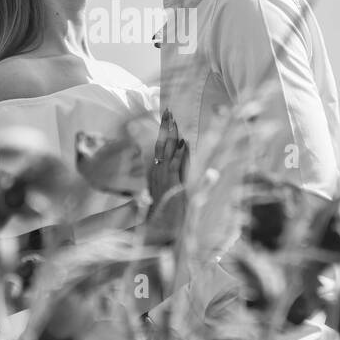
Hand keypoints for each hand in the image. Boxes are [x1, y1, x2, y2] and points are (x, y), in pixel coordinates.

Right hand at [146, 109, 187, 236]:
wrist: (161, 228)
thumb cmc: (166, 210)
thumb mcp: (170, 188)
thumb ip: (176, 172)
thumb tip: (183, 153)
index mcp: (156, 171)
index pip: (159, 146)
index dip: (163, 131)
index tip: (167, 117)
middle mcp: (156, 171)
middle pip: (160, 144)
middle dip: (165, 127)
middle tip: (169, 111)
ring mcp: (162, 178)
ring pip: (165, 152)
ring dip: (171, 136)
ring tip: (175, 120)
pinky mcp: (170, 185)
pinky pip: (174, 167)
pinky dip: (179, 155)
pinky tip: (183, 144)